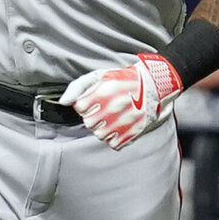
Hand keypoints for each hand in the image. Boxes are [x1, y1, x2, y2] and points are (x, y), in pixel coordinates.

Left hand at [63, 53, 182, 149]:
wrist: (154, 85)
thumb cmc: (122, 80)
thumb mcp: (98, 75)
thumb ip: (77, 86)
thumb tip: (64, 102)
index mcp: (105, 91)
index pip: (80, 108)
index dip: (84, 105)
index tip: (92, 101)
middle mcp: (115, 107)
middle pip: (89, 123)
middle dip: (92, 117)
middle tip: (102, 111)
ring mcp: (126, 121)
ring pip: (100, 135)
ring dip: (101, 129)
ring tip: (110, 119)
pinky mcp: (134, 131)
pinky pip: (114, 144)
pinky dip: (113, 138)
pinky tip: (117, 128)